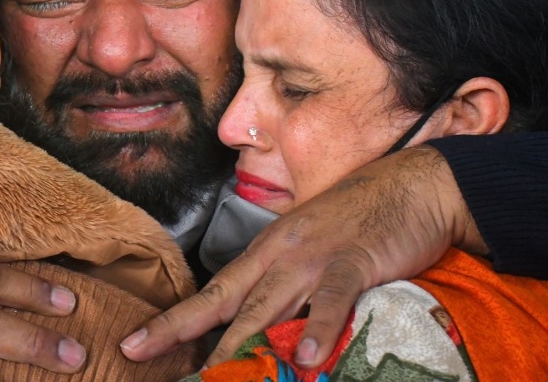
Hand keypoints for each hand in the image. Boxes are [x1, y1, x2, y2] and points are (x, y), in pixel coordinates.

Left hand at [121, 145, 484, 368]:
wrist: (412, 185)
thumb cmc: (360, 218)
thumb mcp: (310, 249)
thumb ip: (286, 287)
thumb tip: (262, 329)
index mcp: (266, 252)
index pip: (210, 293)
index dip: (171, 322)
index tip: (135, 344)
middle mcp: (279, 254)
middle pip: (224, 300)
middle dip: (182, 332)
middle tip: (145, 356)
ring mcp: (314, 257)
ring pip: (267, 305)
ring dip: (240, 343)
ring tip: (217, 375)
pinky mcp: (354, 262)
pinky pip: (332, 298)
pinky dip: (320, 328)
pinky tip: (308, 358)